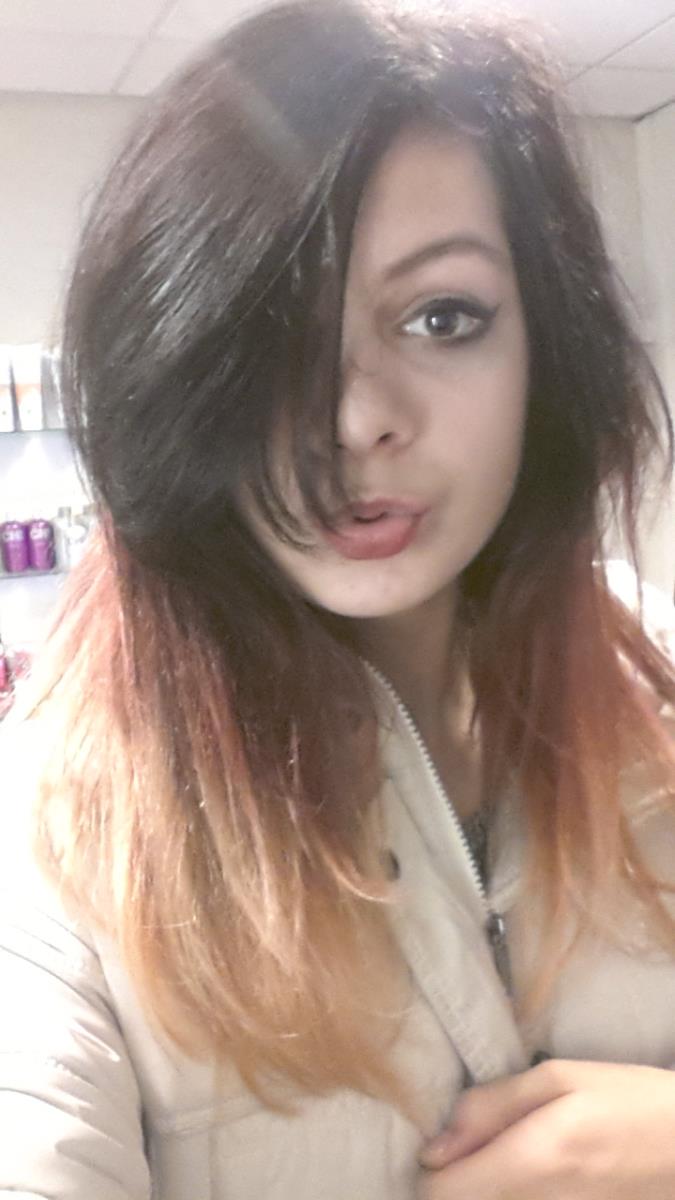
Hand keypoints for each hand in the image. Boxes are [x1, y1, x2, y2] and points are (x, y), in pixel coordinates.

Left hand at [417, 1059, 674, 1197]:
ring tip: (500, 1154)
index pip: (441, 1194)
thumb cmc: (628, 1098)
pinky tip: (525, 1171)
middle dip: (454, 1179)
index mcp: (531, 1161)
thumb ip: (493, 1106)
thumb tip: (437, 1142)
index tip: (442, 1142)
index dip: (431, 1169)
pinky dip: (508, 1196)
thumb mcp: (561, 1079)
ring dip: (481, 1188)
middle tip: (471, 1144)